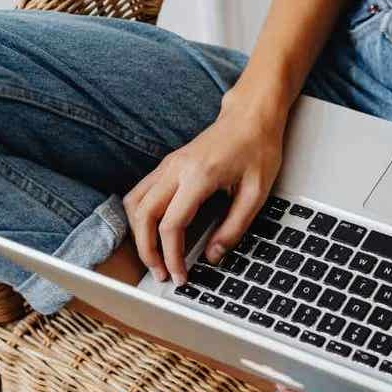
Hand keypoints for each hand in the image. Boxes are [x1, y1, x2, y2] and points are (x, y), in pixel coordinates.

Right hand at [123, 96, 285, 283]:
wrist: (251, 115)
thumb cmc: (257, 147)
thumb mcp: (257, 191)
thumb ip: (235, 226)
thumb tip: (214, 255)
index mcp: (199, 176)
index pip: (171, 224)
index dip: (171, 256)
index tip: (180, 275)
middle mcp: (176, 169)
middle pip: (143, 215)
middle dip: (146, 250)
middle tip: (161, 273)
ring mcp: (168, 164)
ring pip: (134, 202)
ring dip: (138, 233)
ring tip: (154, 257)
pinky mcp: (168, 165)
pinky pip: (141, 192)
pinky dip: (140, 216)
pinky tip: (152, 232)